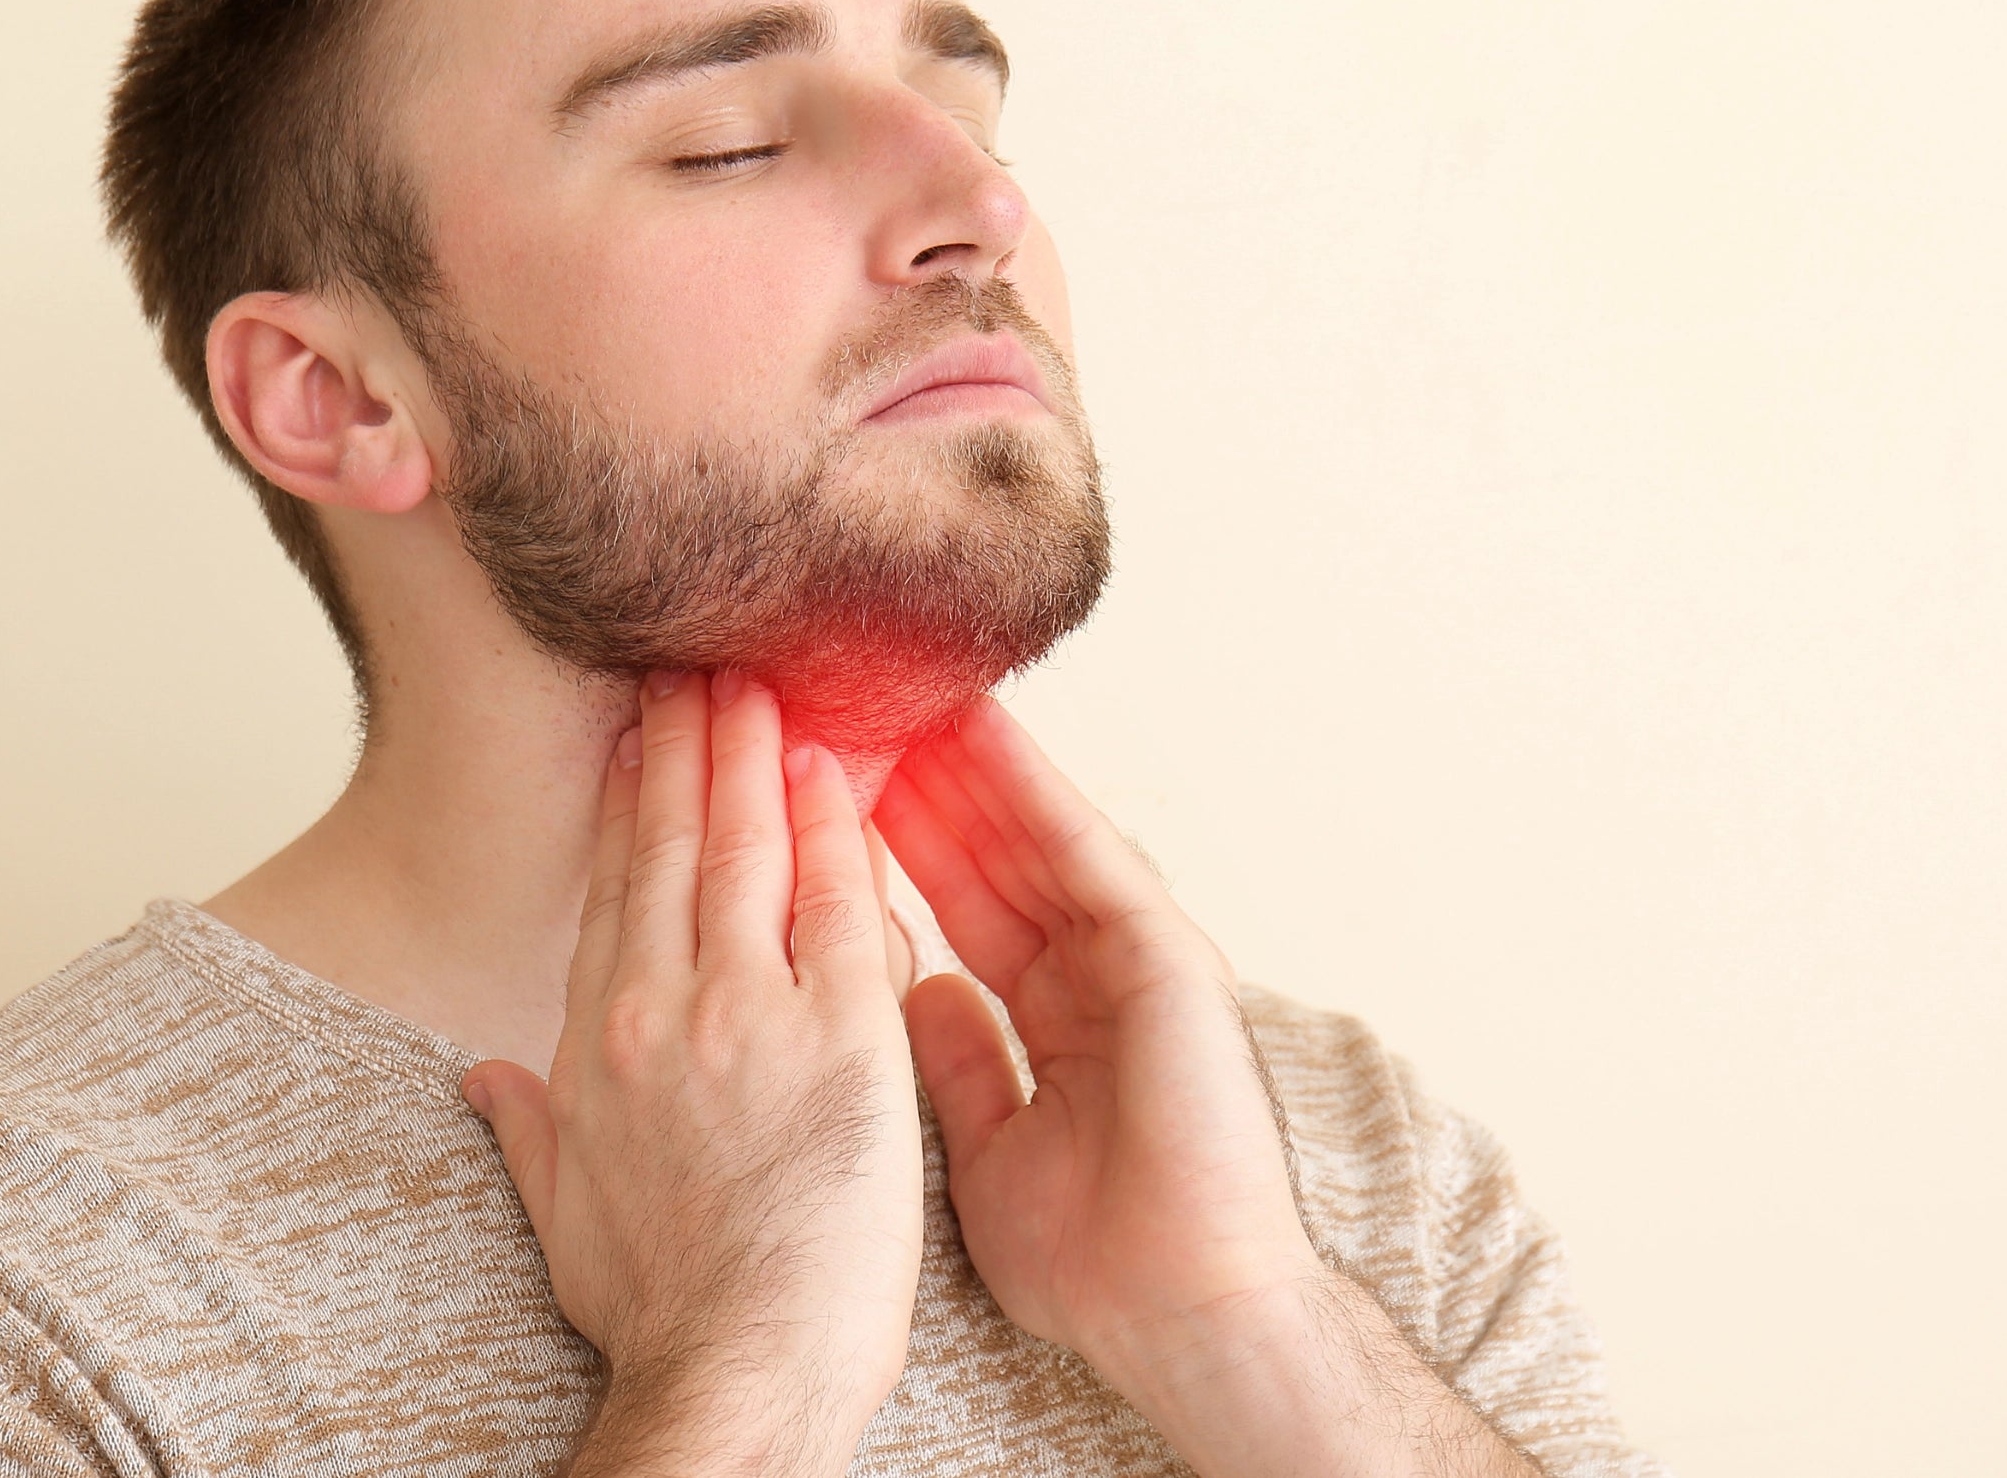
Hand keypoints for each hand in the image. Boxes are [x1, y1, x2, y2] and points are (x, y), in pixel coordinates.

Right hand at [463, 671, 922, 1477]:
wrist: (734, 1374)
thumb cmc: (664, 1315)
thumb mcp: (563, 1214)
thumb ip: (528, 1127)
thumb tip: (483, 1079)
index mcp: (598, 1045)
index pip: (618, 894)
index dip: (632, 808)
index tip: (641, 741)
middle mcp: (662, 1010)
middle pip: (673, 847)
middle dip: (685, 746)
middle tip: (696, 664)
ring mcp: (750, 1016)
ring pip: (746, 851)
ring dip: (750, 755)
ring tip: (754, 680)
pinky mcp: (839, 1036)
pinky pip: (837, 902)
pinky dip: (831, 826)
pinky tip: (830, 766)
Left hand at [879, 700, 1540, 1476]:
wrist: (1183, 1317)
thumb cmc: (1096, 1267)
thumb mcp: (988, 1152)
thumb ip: (961, 1066)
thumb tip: (922, 992)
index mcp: (1054, 1024)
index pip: (961, 909)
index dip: (896, 848)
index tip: (823, 787)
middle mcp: (1094, 978)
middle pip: (993, 858)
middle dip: (923, 787)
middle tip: (849, 708)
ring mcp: (1136, 961)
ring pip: (1036, 840)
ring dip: (971, 765)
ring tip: (902, 689)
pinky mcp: (1170, 958)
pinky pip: (1090, 857)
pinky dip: (1035, 792)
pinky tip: (980, 733)